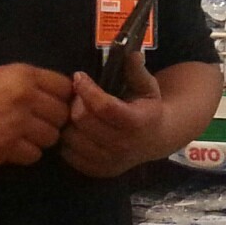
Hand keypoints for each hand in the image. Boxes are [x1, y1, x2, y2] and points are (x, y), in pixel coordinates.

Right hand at [0, 64, 73, 165]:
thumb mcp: (4, 75)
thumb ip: (35, 82)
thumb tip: (68, 96)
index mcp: (25, 75)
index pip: (66, 88)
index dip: (63, 98)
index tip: (52, 105)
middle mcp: (24, 97)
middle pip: (62, 115)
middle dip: (53, 121)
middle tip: (36, 123)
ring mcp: (16, 124)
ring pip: (52, 137)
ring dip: (40, 139)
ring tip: (23, 135)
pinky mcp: (6, 147)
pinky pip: (34, 155)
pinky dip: (26, 153)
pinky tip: (12, 145)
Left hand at [60, 53, 164, 178]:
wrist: (157, 139)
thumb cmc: (149, 108)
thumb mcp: (148, 86)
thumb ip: (137, 70)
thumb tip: (131, 53)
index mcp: (137, 122)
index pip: (103, 106)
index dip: (87, 89)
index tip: (79, 76)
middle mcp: (123, 145)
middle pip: (83, 121)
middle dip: (76, 102)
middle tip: (78, 94)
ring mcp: (109, 162)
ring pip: (71, 138)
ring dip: (69, 122)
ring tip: (77, 111)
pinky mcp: (98, 171)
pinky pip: (69, 154)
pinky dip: (68, 140)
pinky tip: (77, 129)